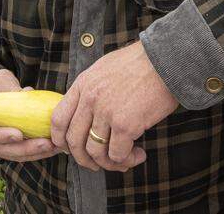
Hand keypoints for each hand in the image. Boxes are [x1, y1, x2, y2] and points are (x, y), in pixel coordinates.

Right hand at [0, 69, 62, 162]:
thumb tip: (26, 93)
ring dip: (33, 153)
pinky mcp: (1, 149)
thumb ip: (8, 86)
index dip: (1, 135)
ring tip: (52, 147)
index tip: (19, 134)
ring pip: (11, 155)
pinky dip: (34, 153)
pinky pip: (17, 155)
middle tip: (45, 143)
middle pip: (0, 148)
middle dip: (24, 148)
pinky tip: (50, 149)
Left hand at [50, 40, 176, 172]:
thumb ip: (92, 89)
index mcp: (83, 84)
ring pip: (95, 152)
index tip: (70, 149)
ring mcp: (106, 112)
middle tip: (97, 164)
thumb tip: (87, 114)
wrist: (165, 60)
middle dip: (84, 159)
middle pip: (74, 141)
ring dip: (109, 163)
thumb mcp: (105, 69)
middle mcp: (90, 99)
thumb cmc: (141, 64)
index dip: (60, 139)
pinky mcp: (125, 124)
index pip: (58, 118)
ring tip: (125, 161)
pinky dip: (128, 160)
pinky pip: (118, 154)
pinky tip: (139, 154)